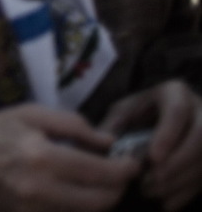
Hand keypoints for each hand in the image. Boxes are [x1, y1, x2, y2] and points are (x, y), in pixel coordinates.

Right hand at [0, 104, 139, 211]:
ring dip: (102, 201)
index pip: (100, 171)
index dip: (124, 169)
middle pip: (101, 200)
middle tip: (121, 174)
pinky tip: (78, 193)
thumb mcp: (30, 114)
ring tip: (101, 183)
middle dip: (118, 188)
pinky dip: (81, 208)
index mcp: (43, 156)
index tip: (132, 162)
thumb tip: (107, 140)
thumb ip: (72, 124)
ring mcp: (35, 210)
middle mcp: (42, 188)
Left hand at [101, 80, 201, 209]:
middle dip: (177, 163)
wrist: (159, 114)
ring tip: (152, 192)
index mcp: (175, 93)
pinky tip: (167, 203)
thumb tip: (102, 146)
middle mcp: (199, 111)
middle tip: (152, 180)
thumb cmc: (139, 112)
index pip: (177, 111)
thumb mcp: (123, 111)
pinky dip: (187, 192)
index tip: (153, 158)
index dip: (168, 135)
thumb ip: (113, 126)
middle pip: (200, 137)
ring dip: (181, 180)